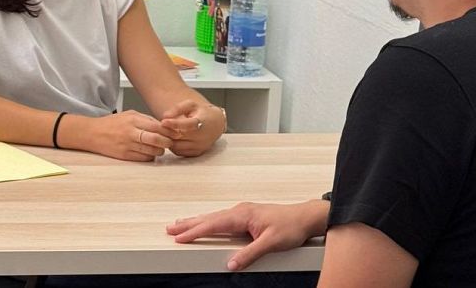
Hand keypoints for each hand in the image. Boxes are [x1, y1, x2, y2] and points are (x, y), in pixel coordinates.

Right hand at [89, 110, 176, 161]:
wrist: (92, 133)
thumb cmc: (112, 123)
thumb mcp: (129, 114)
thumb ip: (146, 119)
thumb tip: (163, 125)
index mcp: (133, 120)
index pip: (157, 126)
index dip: (169, 131)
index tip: (175, 133)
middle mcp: (130, 132)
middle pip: (156, 140)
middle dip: (167, 142)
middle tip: (170, 142)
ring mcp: (127, 145)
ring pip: (151, 151)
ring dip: (159, 151)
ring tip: (160, 148)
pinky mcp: (124, 156)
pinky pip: (143, 158)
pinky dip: (149, 157)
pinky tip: (149, 153)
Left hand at [159, 101, 224, 156]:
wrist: (216, 124)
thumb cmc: (202, 113)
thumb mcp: (191, 105)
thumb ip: (178, 108)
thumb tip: (165, 116)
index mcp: (201, 122)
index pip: (187, 125)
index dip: (174, 124)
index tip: (163, 121)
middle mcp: (201, 137)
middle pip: (179, 137)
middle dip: (167, 132)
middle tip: (159, 127)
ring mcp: (199, 146)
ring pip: (177, 147)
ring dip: (169, 140)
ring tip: (165, 132)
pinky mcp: (196, 153)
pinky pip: (180, 152)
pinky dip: (173, 146)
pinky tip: (172, 139)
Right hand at [166, 200, 325, 270]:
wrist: (305, 217)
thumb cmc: (291, 226)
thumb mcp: (271, 243)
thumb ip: (250, 254)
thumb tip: (231, 264)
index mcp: (242, 215)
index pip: (213, 225)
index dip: (195, 232)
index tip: (179, 237)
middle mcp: (240, 210)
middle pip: (208, 218)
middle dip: (188, 224)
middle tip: (170, 228)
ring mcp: (242, 212)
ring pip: (213, 217)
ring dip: (196, 221)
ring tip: (180, 224)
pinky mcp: (246, 215)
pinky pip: (220, 218)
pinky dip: (208, 221)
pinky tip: (204, 223)